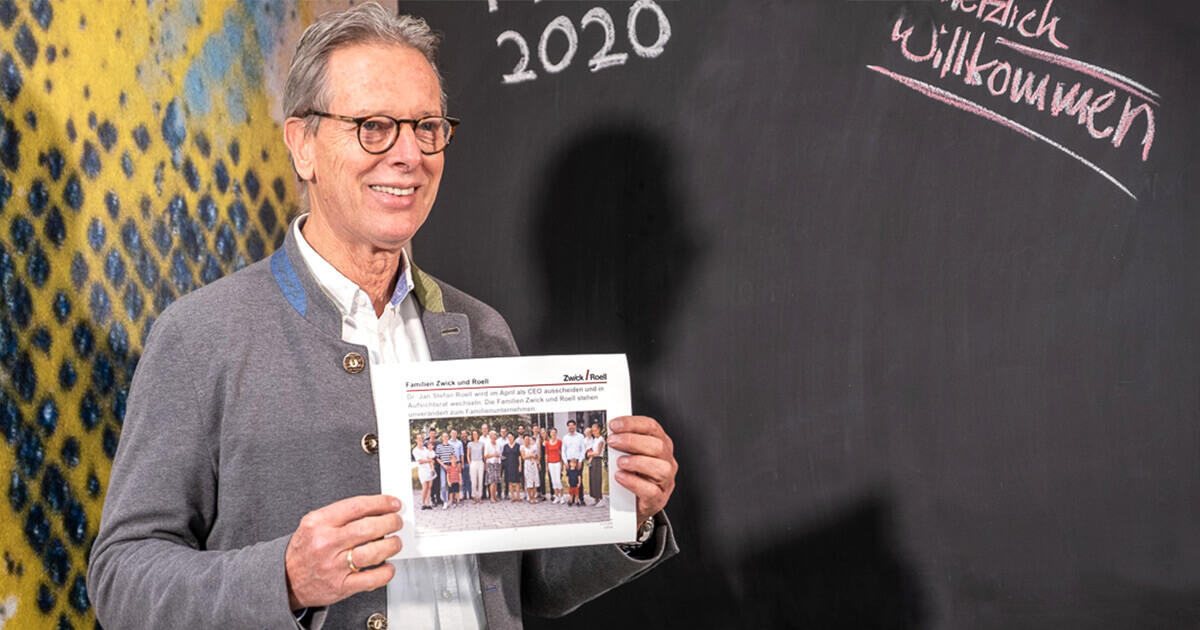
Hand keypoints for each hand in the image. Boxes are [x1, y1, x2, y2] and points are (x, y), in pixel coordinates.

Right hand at [285, 495, 403, 609]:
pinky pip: (371, 579)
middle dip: (390, 522)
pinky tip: (388, 566)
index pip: (357, 506)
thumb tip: (378, 509)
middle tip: (396, 522)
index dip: (381, 503)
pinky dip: (386, 572)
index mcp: (318, 523)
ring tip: (395, 542)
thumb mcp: (314, 524)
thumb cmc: (306, 549)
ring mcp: (333, 566)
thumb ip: (342, 515)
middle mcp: (325, 544)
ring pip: (372, 552)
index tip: (393, 504)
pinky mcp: (341, 586)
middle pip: (367, 528)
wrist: (286, 578)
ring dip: (391, 545)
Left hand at [607, 416, 675, 526]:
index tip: (614, 425)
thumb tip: (610, 433)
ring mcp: (666, 481)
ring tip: (619, 462)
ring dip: (637, 462)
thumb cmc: (635, 476)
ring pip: (661, 468)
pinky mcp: (658, 498)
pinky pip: (651, 490)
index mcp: (661, 445)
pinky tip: (621, 477)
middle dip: (632, 441)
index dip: (633, 424)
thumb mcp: (631, 455)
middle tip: (613, 442)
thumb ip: (624, 444)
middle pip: (657, 446)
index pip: (652, 427)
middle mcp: (667, 461)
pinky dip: (634, 482)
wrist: (634, 505)